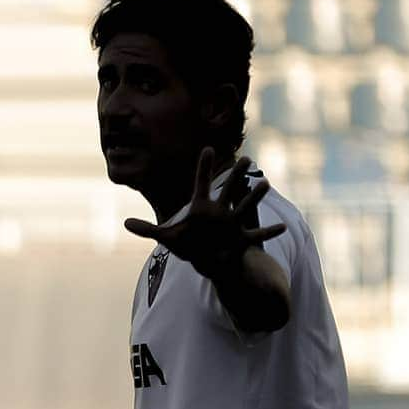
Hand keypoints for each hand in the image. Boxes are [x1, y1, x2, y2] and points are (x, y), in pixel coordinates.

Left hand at [124, 149, 285, 281]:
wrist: (208, 259)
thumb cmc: (189, 246)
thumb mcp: (168, 238)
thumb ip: (147, 229)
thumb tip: (124, 223)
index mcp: (202, 208)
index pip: (201, 184)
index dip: (204, 168)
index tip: (208, 148)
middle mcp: (220, 211)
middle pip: (228, 190)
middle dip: (237, 175)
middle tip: (246, 157)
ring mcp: (232, 224)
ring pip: (244, 207)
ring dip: (254, 197)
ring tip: (266, 183)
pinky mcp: (241, 240)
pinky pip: (257, 235)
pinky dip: (270, 232)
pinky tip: (283, 227)